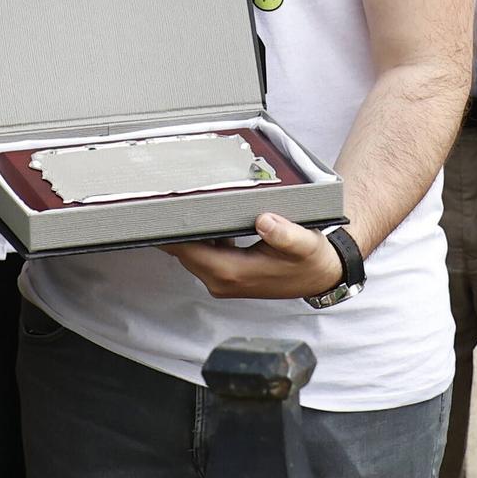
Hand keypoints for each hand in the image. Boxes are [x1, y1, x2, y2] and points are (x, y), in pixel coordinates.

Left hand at [158, 212, 344, 299]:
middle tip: (160, 196)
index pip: (188, 251)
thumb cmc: (311, 260)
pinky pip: (203, 254)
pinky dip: (198, 237)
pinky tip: (203, 217)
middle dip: (171, 229)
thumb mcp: (304, 243)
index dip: (169, 234)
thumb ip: (285, 234)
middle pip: (183, 253)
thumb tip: (264, 221)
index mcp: (234, 272)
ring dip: (184, 232)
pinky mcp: (228, 275)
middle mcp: (223, 280)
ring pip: (191, 254)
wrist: (321, 276)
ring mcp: (223, 280)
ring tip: (177, 202)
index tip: (155, 212)